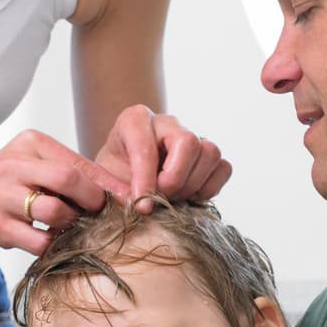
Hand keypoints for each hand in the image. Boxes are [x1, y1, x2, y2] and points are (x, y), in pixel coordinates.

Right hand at [0, 130, 124, 254]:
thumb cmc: (3, 183)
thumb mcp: (31, 164)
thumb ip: (66, 171)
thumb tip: (115, 191)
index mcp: (31, 145)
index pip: (78, 162)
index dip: (107, 183)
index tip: (128, 198)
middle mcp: (15, 165)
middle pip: (69, 179)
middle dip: (92, 200)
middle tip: (100, 214)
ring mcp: (3, 196)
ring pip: (55, 211)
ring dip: (71, 224)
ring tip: (71, 227)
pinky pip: (37, 240)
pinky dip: (52, 245)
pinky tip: (52, 242)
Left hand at [95, 105, 231, 210]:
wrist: (127, 175)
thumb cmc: (114, 174)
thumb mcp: (102, 180)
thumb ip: (111, 190)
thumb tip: (137, 204)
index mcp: (135, 120)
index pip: (145, 145)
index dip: (144, 179)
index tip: (141, 206)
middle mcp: (167, 122)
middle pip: (188, 141)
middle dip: (174, 178)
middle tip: (160, 199)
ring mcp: (192, 135)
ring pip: (210, 153)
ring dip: (192, 184)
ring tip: (172, 199)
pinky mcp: (208, 155)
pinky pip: (223, 168)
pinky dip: (209, 188)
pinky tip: (189, 197)